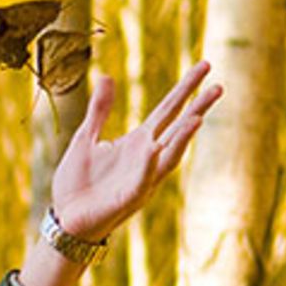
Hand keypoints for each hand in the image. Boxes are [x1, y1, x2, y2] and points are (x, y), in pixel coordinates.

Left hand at [50, 61, 222, 241]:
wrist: (66, 219)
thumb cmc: (78, 182)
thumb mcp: (86, 138)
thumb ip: (99, 110)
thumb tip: (107, 76)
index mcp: (138, 142)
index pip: (168, 110)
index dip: (186, 88)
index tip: (205, 66)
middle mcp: (147, 157)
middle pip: (178, 128)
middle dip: (198, 109)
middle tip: (219, 86)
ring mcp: (142, 178)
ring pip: (170, 155)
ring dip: (183, 138)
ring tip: (198, 117)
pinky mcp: (128, 197)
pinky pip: (142, 180)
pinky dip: (148, 165)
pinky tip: (154, 148)